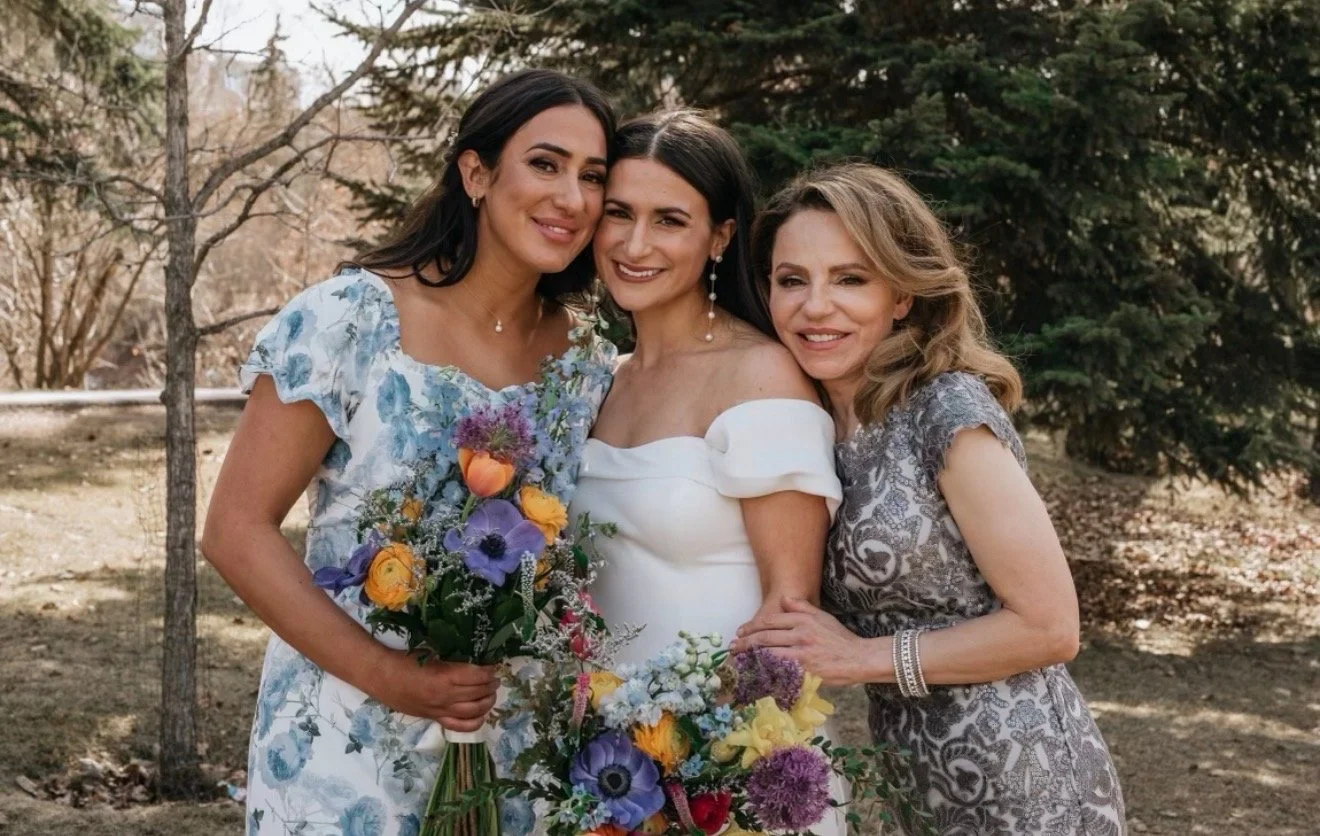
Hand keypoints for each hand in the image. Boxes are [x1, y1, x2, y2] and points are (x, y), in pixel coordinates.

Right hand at [368, 651, 499, 732]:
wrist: (381, 677)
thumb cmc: (405, 661)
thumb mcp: (431, 655)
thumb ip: (452, 661)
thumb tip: (474, 661)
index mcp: (444, 676)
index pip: (477, 676)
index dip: (488, 671)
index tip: (493, 666)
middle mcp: (445, 696)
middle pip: (478, 693)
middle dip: (491, 686)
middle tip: (494, 679)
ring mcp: (440, 710)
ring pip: (474, 711)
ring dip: (487, 702)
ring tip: (490, 694)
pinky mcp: (435, 718)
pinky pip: (460, 726)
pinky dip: (475, 722)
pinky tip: (480, 714)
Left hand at [730, 596, 871, 686]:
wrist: (858, 658)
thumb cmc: (840, 638)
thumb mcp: (823, 616)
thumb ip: (802, 607)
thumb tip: (785, 599)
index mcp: (803, 620)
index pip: (770, 621)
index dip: (752, 626)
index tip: (741, 631)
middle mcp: (800, 634)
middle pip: (765, 637)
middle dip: (745, 642)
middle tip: (733, 647)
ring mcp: (802, 653)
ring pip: (768, 654)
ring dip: (750, 657)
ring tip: (737, 659)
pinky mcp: (804, 671)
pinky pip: (780, 670)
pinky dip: (765, 671)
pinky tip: (754, 673)